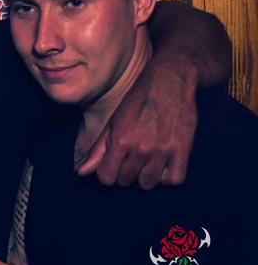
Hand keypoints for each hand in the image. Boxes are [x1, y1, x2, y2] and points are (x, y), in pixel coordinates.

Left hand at [78, 60, 195, 189]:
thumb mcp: (113, 122)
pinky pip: (174, 180)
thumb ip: (98, 150)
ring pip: (148, 184)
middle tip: (131, 158)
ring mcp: (163, 150)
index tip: (113, 165)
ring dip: (145, 176)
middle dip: (125, 173)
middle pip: (126, 181)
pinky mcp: (183, 149)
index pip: (106, 178)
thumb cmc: (137, 101)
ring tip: (147, 161)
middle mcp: (140, 148)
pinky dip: (168, 178)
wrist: (169, 81)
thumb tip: (82, 173)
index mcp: (120, 140)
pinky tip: (164, 166)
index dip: (107, 174)